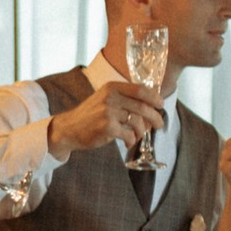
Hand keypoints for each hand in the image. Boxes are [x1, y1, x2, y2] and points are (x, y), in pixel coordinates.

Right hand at [47, 82, 161, 159]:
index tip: (161, 105)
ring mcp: (108, 112)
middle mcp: (110, 97)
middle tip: (159, 125)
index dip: (154, 98)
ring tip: (138, 136)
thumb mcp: (106, 99)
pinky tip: (128, 143)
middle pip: (142, 106)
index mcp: (112, 87)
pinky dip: (132, 141)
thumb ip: (125, 99)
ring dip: (142, 132)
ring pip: (137, 122)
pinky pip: (129, 135)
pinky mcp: (106, 127)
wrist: (69, 128)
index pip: (140, 90)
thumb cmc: (92, 116)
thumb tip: (152, 108)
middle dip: (154, 117)